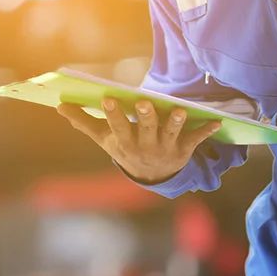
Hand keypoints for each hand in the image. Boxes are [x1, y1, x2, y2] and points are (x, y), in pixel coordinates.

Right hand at [57, 98, 220, 183]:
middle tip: (145, 102)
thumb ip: (84, 122)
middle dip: (145, 116)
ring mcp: (165, 148)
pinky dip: (206, 131)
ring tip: (179, 110)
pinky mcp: (184, 149)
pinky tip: (216, 121)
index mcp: (124, 142)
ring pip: (172, 133)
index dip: (114, 114)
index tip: (108, 98)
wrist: (150, 177)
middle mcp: (145, 146)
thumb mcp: (104, 139)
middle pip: (145, 129)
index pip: (118, 126)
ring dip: (176, 122)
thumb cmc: (124, 149)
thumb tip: (59, 107)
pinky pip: (196, 140)